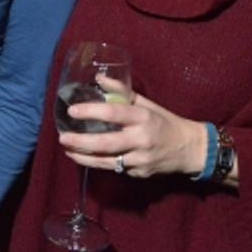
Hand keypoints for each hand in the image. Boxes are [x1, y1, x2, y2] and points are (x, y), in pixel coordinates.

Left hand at [57, 81, 207, 178]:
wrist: (190, 149)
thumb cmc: (164, 121)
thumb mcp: (146, 103)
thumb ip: (122, 92)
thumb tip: (98, 78)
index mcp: (143, 117)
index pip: (113, 112)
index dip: (91, 111)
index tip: (72, 110)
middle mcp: (141, 139)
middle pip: (106, 142)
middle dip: (81, 142)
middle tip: (62, 137)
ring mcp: (141, 159)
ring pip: (107, 161)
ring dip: (84, 157)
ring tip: (67, 150)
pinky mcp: (140, 173)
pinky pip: (115, 168)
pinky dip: (98, 163)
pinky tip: (84, 158)